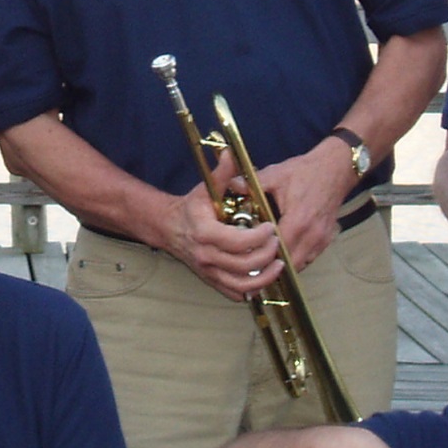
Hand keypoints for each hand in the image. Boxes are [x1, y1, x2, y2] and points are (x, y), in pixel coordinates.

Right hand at [159, 165, 279, 300]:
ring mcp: (208, 271)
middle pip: (243, 265)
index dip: (259, 237)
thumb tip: (231, 154)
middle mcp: (206, 256)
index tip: (271, 227)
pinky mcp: (211, 280)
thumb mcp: (205, 189)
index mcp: (205, 233)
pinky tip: (264, 278)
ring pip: (241, 284)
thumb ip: (222, 174)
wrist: (168, 228)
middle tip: (278, 243)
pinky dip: (252, 290)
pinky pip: (234, 293)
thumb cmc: (191, 209)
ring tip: (278, 264)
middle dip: (266, 255)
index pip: (237, 242)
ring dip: (264, 277)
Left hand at [253, 138, 361, 271]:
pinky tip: (284, 251)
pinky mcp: (327, 239)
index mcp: (298, 221)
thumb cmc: (306, 171)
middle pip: (290, 265)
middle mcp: (312, 235)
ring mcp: (322, 239)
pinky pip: (310, 259)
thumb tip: (230, 185)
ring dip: (285, 265)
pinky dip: (297, 259)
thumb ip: (253, 183)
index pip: (278, 251)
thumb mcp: (276, 174)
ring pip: (301, 265)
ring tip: (267, 259)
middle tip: (254, 261)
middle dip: (272, 266)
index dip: (262, 256)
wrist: (336, 168)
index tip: (247, 255)